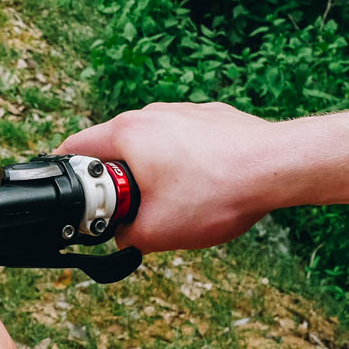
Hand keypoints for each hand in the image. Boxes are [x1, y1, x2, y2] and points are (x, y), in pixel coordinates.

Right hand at [58, 102, 276, 252]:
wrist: (281, 167)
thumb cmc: (218, 193)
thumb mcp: (157, 232)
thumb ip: (125, 237)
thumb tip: (121, 236)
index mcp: (126, 133)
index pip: (74, 148)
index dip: (68, 178)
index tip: (79, 201)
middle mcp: (151, 114)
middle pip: (113, 148)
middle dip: (115, 181)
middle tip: (129, 211)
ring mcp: (184, 112)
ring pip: (150, 145)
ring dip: (151, 173)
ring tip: (175, 202)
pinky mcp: (212, 118)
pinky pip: (183, 143)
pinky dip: (184, 165)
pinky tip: (205, 187)